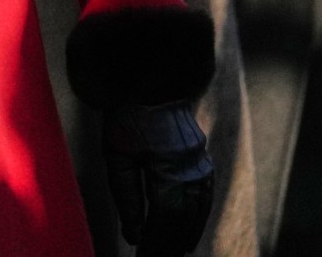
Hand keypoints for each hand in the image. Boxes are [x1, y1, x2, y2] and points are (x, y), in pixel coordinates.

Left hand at [103, 100, 211, 254]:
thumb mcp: (117, 157)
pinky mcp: (202, 160)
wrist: (152, 82)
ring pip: (198, 212)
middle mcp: (192, 173)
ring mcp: (201, 166)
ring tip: (173, 254)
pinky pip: (204, 198)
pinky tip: (189, 231)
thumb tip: (133, 235)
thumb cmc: (127, 119)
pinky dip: (197, 218)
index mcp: (169, 172)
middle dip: (168, 245)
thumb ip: (126, 198)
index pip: (165, 221)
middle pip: (183, 221)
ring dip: (185, 236)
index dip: (156, 243)